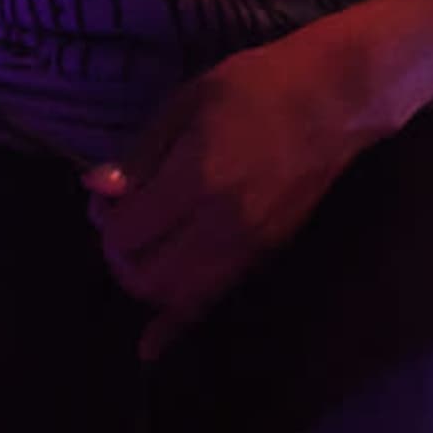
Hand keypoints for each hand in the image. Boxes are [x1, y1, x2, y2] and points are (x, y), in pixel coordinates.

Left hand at [83, 31, 385, 358]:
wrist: (336, 101)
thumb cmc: (258, 85)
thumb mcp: (187, 101)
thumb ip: (141, 153)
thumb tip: (96, 189)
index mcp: (196, 182)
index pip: (126, 235)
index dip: (104, 221)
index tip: (106, 197)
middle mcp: (221, 227)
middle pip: (146, 277)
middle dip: (119, 256)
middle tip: (121, 221)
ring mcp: (249, 249)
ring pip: (178, 298)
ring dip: (146, 283)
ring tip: (143, 248)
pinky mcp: (267, 256)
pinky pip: (212, 300)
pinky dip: (178, 321)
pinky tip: (151, 346)